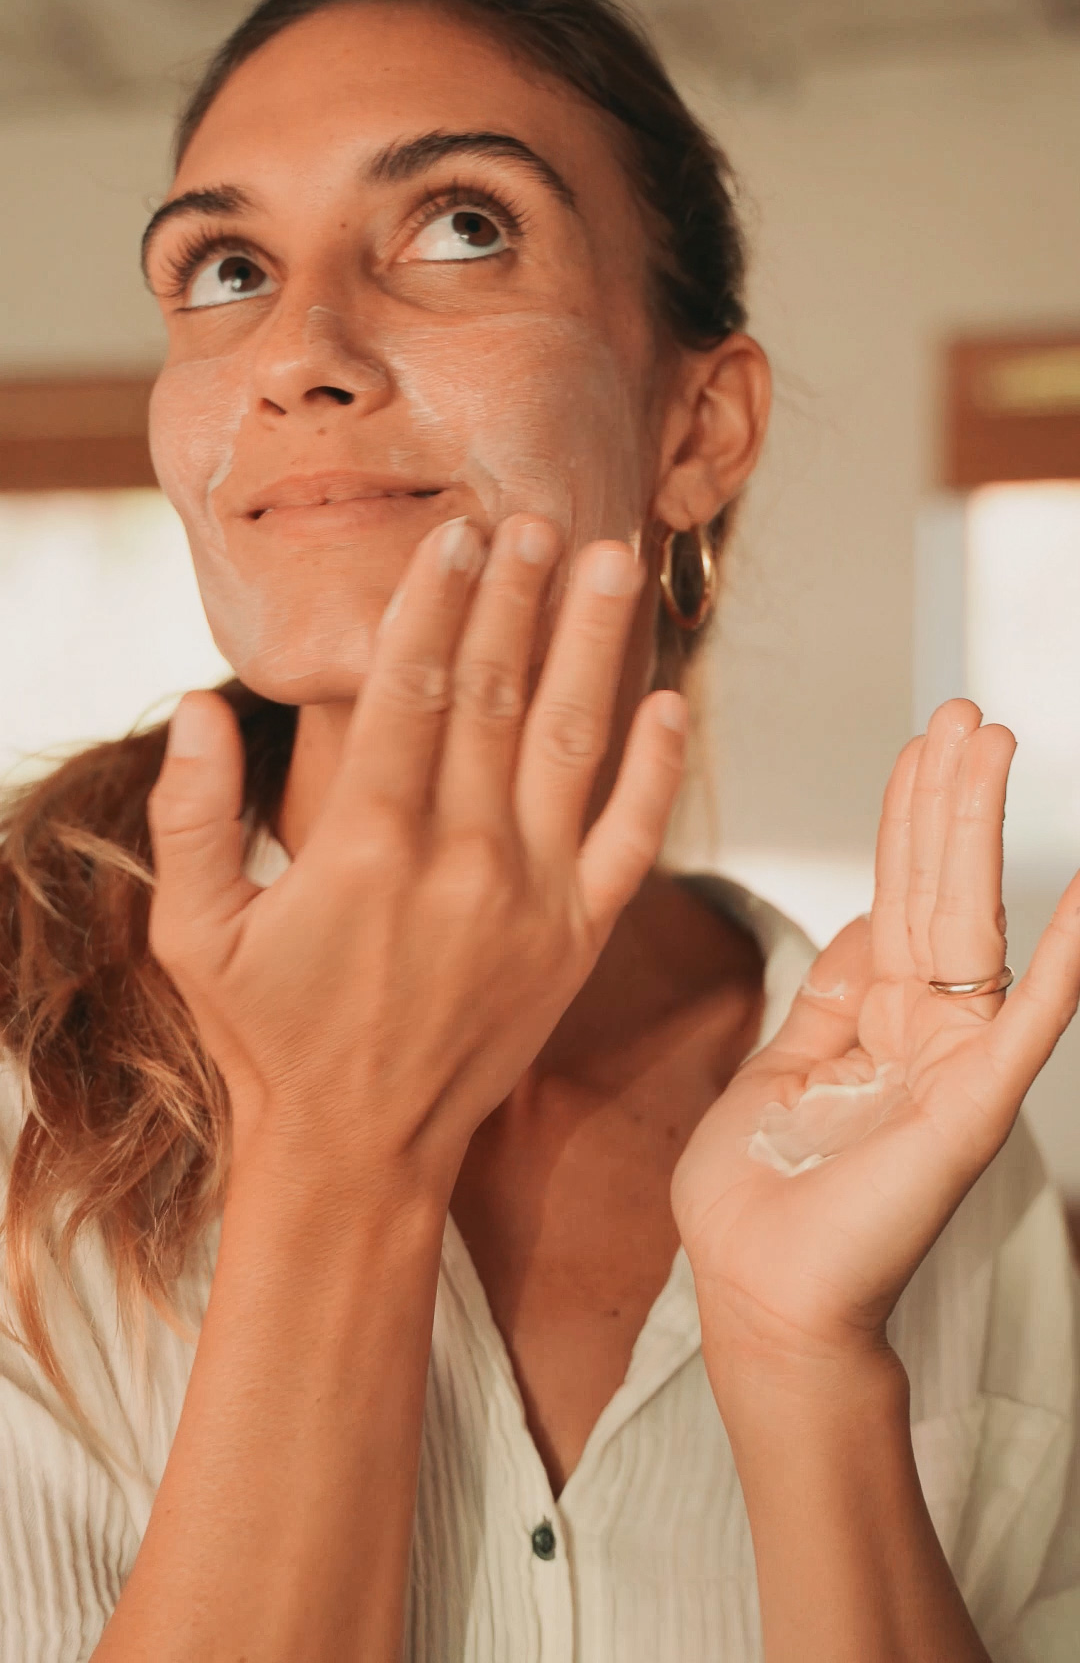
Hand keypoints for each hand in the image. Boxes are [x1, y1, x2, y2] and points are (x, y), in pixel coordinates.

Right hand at [147, 514, 686, 1191]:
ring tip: (613, 562)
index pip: (408, 689)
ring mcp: (530, 896)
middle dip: (517, 596)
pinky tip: (672, 701)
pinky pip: (630, 837)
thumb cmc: (268, 1033)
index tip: (455, 537)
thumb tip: (203, 705)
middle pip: (494, 693)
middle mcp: (458, 857)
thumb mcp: (193, 932)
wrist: (358, 1147)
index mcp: (365, 844)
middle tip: (537, 516)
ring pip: (572, 742)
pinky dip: (656, 769)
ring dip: (595, 644)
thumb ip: (189, 816)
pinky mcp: (578, 936)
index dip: (434, 603)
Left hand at [672, 698, 1079, 1381]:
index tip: (920, 748)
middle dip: (946, 797)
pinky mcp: (969, 1104)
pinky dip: (1066, 956)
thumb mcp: (776, 1071)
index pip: (897, 897)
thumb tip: (860, 930)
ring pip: (972, 921)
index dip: (907, 820)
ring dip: (980, 830)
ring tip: (992, 744)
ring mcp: (950, 1061)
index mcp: (870, 1021)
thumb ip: (825, 1000)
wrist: (756, 1295)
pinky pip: (1026, 1018)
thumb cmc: (755, 1203)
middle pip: (937, 889)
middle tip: (964, 714)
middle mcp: (920, 1031)